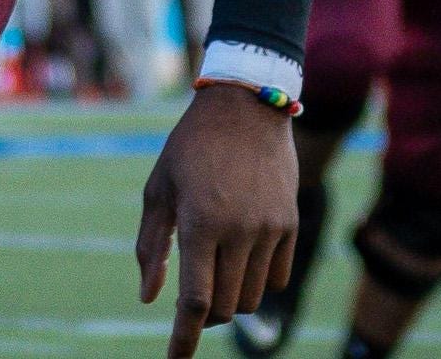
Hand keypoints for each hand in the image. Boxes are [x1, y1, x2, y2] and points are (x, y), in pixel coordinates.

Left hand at [136, 83, 298, 358]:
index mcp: (200, 223)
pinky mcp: (291, 225)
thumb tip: (149, 297)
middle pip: (225, 308)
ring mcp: (270, 230)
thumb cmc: (191, 146)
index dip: (184, 339)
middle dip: (206, 315)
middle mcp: (239, 231)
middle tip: (193, 300)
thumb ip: (151, 245)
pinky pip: (276, 279)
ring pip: (252, 298)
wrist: (247, 105)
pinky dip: (257, 283)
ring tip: (216, 272)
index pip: (195, 302)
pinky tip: (242, 260)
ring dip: (232, 300)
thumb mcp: (159, 188)